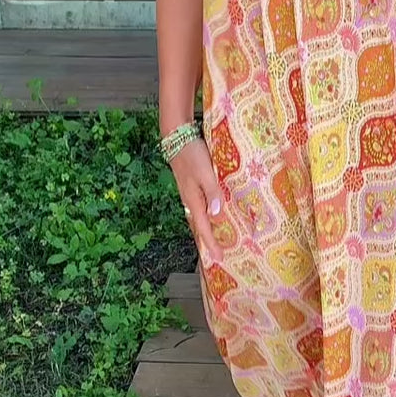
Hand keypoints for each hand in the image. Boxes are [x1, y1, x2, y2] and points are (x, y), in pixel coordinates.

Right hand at [169, 136, 224, 265]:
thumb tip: (217, 213)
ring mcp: (190, 193)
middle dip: (208, 241)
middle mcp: (190, 200)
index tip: (219, 259)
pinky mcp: (192, 185)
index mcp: (193, 199)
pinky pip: (200, 206)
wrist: (176, 137)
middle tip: (218, 255)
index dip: (211, 244)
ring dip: (208, 229)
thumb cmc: (191, 154)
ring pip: (200, 217)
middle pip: (199, 226)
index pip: (203, 227)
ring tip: (218, 240)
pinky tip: (214, 213)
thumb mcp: (205, 172)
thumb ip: (212, 191)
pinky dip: (207, 215)